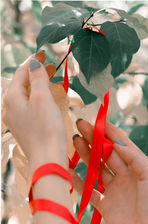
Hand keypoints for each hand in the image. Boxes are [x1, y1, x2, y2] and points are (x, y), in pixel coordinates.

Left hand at [2, 55, 66, 170]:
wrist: (48, 159)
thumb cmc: (46, 128)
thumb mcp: (42, 98)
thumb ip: (37, 78)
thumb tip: (33, 62)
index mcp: (11, 98)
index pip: (20, 73)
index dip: (32, 62)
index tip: (44, 53)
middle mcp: (9, 108)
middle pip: (21, 85)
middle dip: (35, 75)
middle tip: (51, 68)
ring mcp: (15, 121)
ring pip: (25, 97)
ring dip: (37, 88)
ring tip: (50, 83)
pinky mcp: (23, 130)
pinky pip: (28, 109)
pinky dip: (37, 101)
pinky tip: (46, 102)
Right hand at [71, 119, 147, 223]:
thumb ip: (133, 156)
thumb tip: (116, 141)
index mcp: (138, 167)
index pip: (121, 144)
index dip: (109, 132)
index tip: (97, 121)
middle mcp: (125, 176)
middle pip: (106, 153)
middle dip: (94, 139)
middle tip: (80, 126)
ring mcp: (113, 190)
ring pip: (96, 168)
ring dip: (85, 155)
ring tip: (75, 141)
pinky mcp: (104, 204)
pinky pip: (89, 190)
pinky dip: (78, 181)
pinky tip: (70, 170)